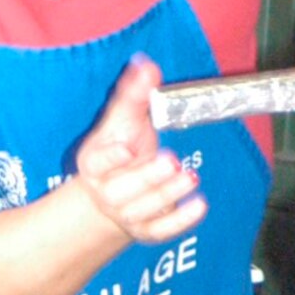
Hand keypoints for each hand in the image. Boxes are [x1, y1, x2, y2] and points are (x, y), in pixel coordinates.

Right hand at [75, 56, 206, 245]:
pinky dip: (181, 220)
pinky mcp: (145, 230)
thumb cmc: (120, 147)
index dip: (111, 157)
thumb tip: (147, 64)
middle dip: (149, 176)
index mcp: (94, 162)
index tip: (127, 148)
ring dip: (169, 193)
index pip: (99, 162)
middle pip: (124, 189)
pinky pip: (162, 230)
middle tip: (172, 161)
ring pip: (145, 209)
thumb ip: (134, 95)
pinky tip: (199, 205)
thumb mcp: (122, 121)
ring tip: (190, 176)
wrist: (111, 192)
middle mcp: (106, 191)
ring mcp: (124, 213)